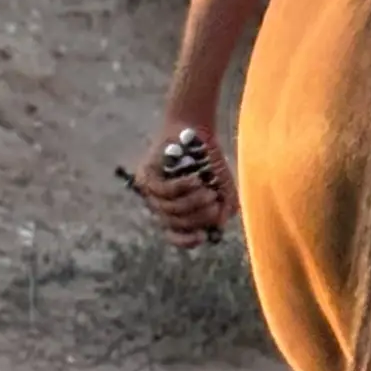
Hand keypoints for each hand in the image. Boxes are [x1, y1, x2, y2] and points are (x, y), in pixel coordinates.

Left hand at [129, 123, 233, 243]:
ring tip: (210, 193)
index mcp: (174, 210)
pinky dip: (183, 188)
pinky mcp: (145, 177)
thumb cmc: (207, 159)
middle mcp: (158, 204)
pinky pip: (164, 191)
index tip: (203, 237)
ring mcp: (149, 192)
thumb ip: (225, 205)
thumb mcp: (221, 185)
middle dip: (197, 218)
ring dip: (193, 203)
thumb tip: (219, 225)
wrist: (195, 130)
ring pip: (169, 210)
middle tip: (215, 206)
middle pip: (173, 223)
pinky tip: (196, 181)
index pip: (174, 234)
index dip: (186, 240)